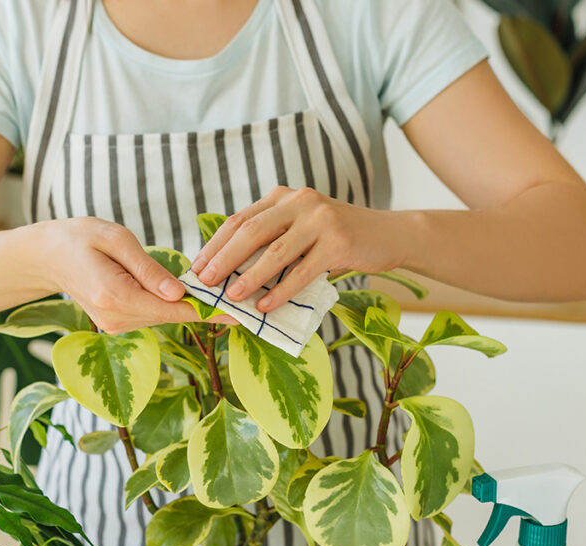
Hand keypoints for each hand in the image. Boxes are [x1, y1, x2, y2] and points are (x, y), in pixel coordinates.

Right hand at [45, 218, 235, 333]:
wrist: (47, 256)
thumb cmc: (80, 238)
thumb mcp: (116, 240)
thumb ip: (148, 268)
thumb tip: (179, 292)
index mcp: (115, 296)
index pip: (171, 308)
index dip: (206, 311)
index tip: (237, 313)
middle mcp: (116, 318)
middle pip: (170, 315)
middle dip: (202, 305)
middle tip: (238, 296)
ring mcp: (115, 325)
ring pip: (163, 316)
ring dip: (187, 305)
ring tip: (219, 293)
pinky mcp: (117, 324)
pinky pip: (152, 314)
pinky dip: (169, 304)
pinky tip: (186, 293)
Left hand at [190, 187, 408, 312]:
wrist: (388, 234)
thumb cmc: (337, 238)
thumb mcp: (301, 229)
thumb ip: (272, 239)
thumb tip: (229, 271)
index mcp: (283, 198)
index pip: (239, 219)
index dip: (215, 244)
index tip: (197, 267)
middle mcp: (300, 202)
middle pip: (251, 231)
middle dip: (223, 259)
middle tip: (206, 282)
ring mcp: (321, 220)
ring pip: (275, 251)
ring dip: (250, 277)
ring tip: (231, 297)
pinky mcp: (339, 242)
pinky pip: (303, 271)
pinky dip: (281, 291)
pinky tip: (265, 306)